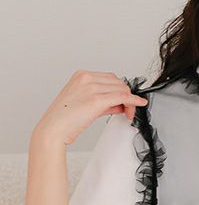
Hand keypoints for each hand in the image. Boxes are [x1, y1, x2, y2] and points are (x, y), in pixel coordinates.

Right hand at [34, 70, 148, 145]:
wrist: (53, 129)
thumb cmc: (65, 120)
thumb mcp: (85, 104)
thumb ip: (103, 101)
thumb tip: (120, 104)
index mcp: (81, 75)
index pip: (110, 78)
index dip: (120, 90)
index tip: (123, 103)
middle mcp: (87, 78)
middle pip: (118, 82)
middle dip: (126, 96)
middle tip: (127, 111)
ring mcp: (91, 87)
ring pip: (122, 88)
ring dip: (129, 101)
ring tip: (127, 114)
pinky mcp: (96, 99)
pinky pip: (123, 96)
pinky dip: (134, 100)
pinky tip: (140, 104)